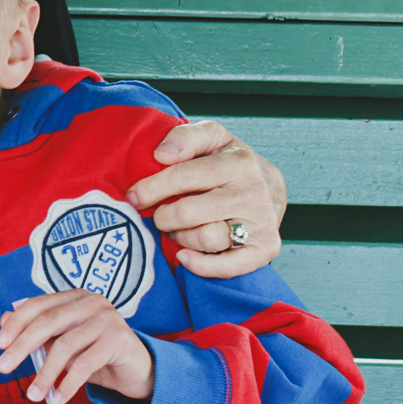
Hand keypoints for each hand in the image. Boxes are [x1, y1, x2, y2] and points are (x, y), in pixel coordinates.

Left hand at [0, 289, 153, 403]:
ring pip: (65, 346)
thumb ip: (38, 332)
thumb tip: (4, 320)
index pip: (38, 305)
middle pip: (47, 322)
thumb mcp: (63, 344)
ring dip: (45, 373)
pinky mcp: (119, 339)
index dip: (16, 323)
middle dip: (21, 346)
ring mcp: (107, 318)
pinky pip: (85, 364)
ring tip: (35, 393)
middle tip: (3, 366)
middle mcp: (90, 302)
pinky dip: (68, 383)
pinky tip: (59, 397)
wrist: (137, 371)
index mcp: (74, 297)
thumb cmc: (96, 356)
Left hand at [128, 120, 284, 278]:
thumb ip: (185, 136)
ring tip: (178, 229)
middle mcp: (254, 193)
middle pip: (190, 212)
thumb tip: (161, 154)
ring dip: (181, 237)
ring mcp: (263, 222)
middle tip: (158, 215)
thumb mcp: (211, 138)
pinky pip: (229, 266)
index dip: (152, 188)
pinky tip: (184, 256)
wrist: (269, 186)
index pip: (184, 176)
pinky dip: (202, 266)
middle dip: (163, 216)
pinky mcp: (267, 248)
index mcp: (239, 162)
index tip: (133, 196)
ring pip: (206, 239)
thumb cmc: (228, 161)